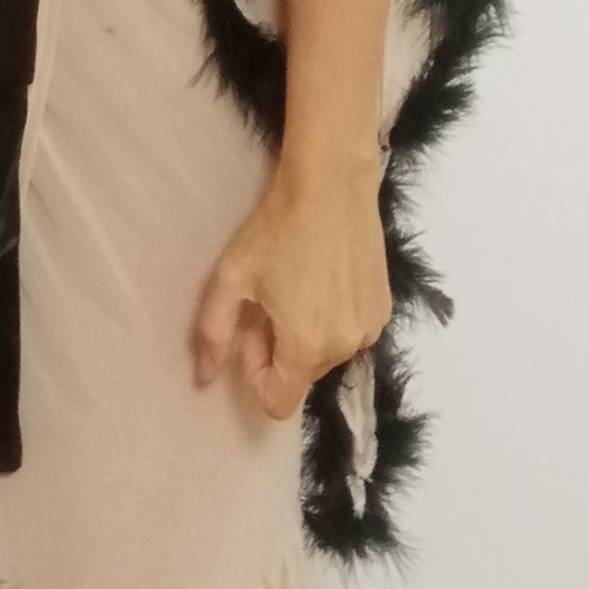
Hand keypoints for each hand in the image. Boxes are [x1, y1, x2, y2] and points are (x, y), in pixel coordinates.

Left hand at [191, 157, 391, 419]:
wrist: (332, 185)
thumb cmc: (275, 231)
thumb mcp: (230, 280)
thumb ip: (212, 335)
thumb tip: (204, 377)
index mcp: (306, 347)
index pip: (278, 402)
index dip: (255, 375)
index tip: (250, 333)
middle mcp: (346, 347)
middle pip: (302, 377)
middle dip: (280, 352)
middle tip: (269, 304)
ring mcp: (370, 328)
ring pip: (326, 356)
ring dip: (307, 336)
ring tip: (297, 289)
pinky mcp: (384, 308)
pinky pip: (349, 334)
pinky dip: (332, 320)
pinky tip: (322, 280)